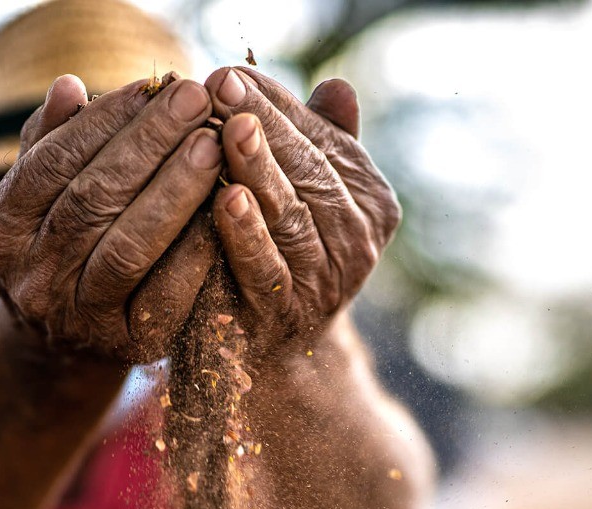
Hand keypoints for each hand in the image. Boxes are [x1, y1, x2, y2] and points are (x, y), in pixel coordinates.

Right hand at [0, 74, 222, 363]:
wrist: (62, 346)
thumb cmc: (58, 245)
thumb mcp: (36, 197)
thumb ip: (49, 143)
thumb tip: (69, 86)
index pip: (51, 163)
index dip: (102, 121)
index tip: (152, 85)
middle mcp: (30, 279)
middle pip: (92, 201)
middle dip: (149, 144)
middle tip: (197, 100)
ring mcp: (77, 318)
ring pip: (127, 247)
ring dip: (176, 190)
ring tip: (214, 144)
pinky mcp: (127, 346)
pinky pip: (165, 294)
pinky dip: (196, 249)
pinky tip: (225, 208)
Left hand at [205, 67, 401, 360]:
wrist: (272, 355)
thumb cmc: (282, 257)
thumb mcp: (306, 200)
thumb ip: (321, 146)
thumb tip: (339, 87)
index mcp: (370, 200)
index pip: (322, 137)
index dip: (277, 102)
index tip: (230, 71)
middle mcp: (358, 240)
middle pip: (308, 169)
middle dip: (263, 124)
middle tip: (221, 85)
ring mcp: (326, 280)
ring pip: (290, 213)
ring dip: (257, 169)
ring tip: (229, 128)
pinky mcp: (286, 314)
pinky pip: (265, 266)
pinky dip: (246, 233)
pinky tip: (223, 197)